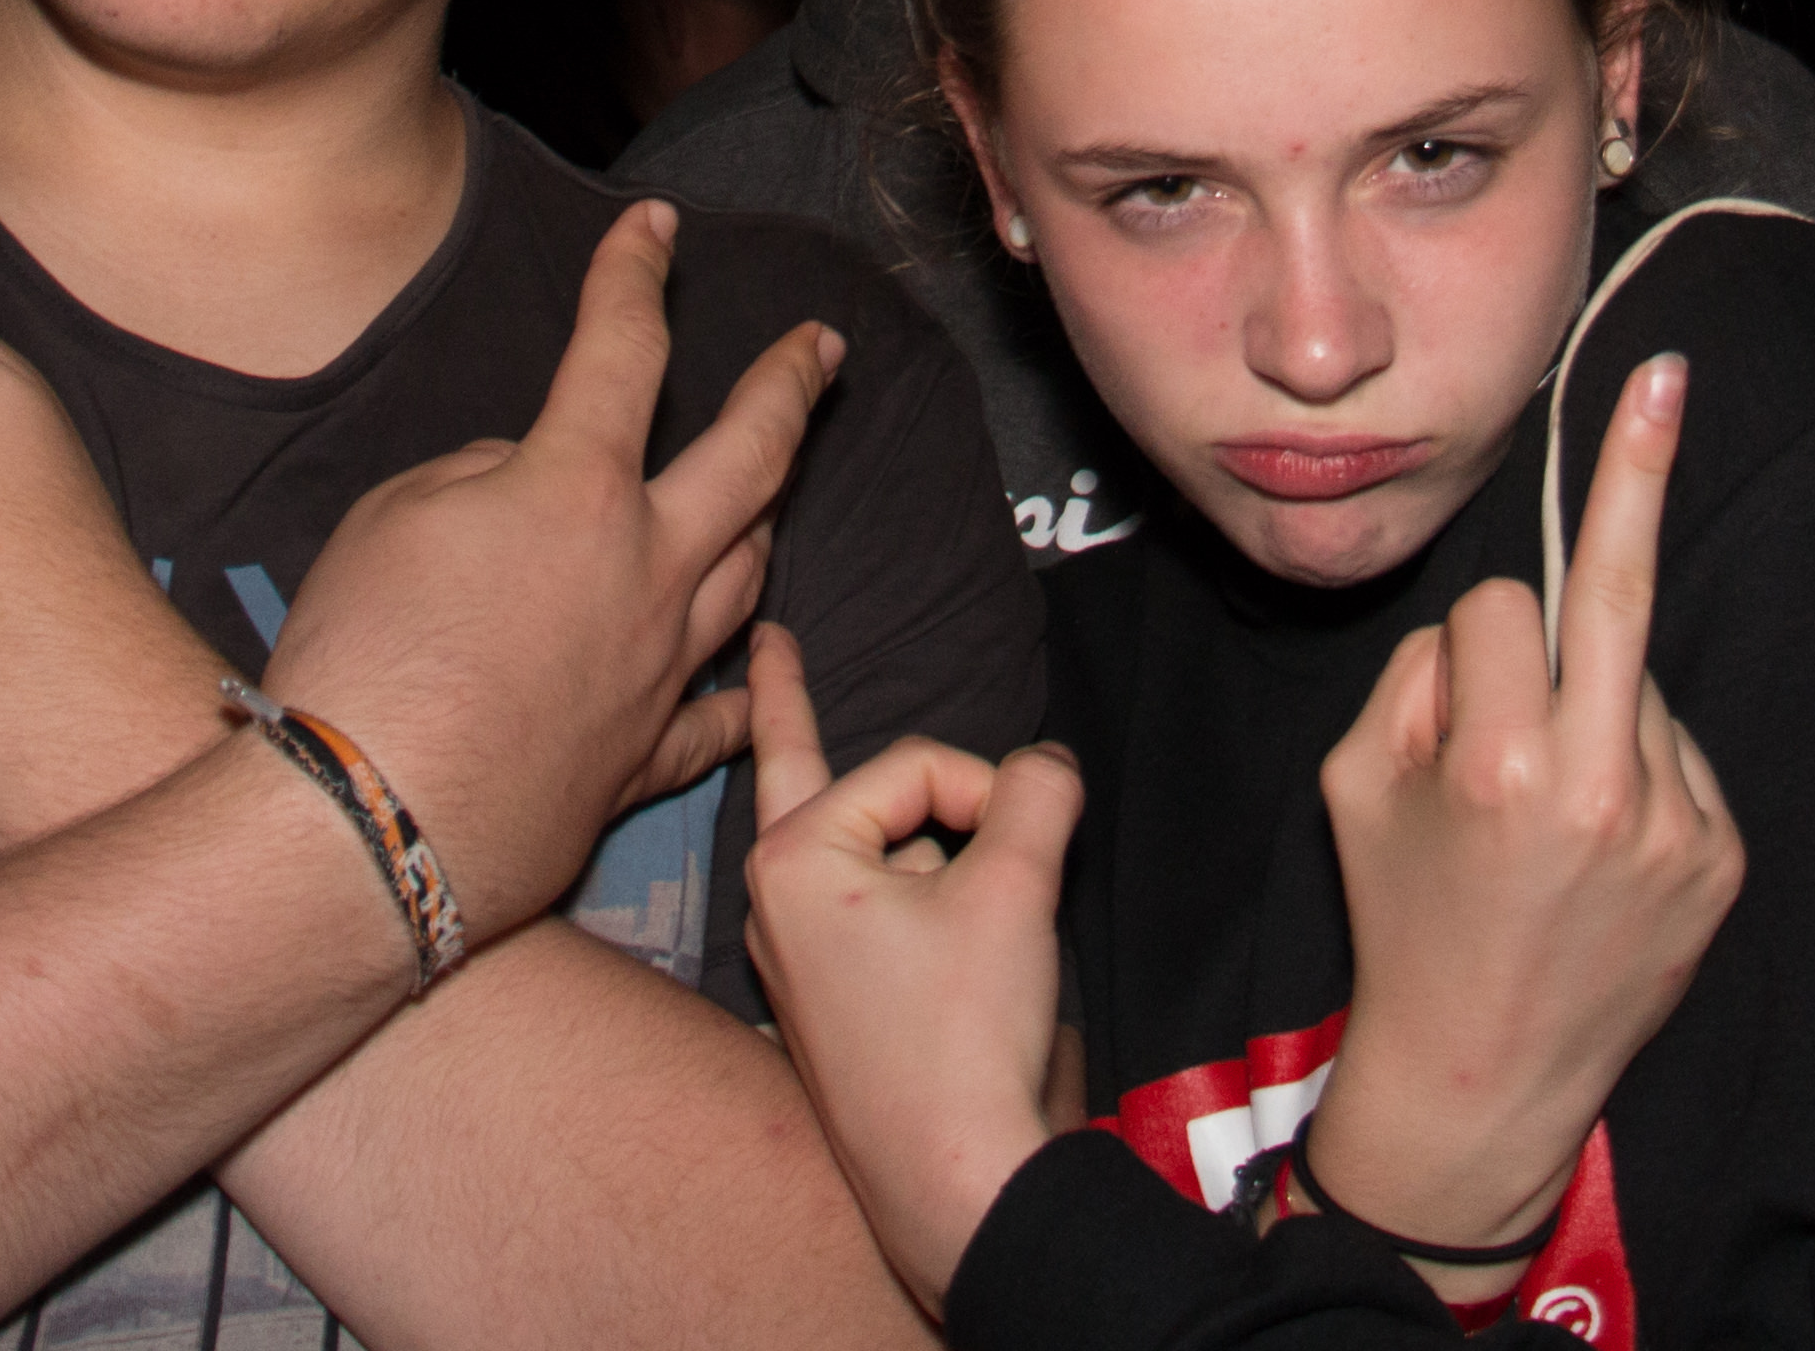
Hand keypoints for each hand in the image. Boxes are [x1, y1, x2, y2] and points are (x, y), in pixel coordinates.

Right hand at [263, 202, 840, 943]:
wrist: (370, 829)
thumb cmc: (365, 660)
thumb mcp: (394, 518)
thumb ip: (481, 478)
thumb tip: (529, 487)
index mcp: (577, 492)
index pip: (621, 351)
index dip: (635, 275)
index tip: (657, 227)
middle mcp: (645, 572)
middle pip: (751, 458)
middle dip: (790, 386)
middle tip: (821, 348)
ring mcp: (659, 670)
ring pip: (749, 578)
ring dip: (766, 521)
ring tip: (775, 493)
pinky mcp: (643, 760)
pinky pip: (718, 718)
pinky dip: (739, 692)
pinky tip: (755, 682)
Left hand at [740, 623, 1078, 1319]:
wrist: (955, 1181)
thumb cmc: (962, 1036)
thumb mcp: (1015, 889)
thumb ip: (1036, 795)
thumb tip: (1047, 763)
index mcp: (794, 856)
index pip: (915, 766)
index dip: (988, 794)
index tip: (1024, 843)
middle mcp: (777, 895)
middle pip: (828, 772)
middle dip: (788, 699)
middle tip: (767, 633)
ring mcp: (798, 948)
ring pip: (876, 845)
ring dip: (924, 842)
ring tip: (951, 877)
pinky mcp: (834, 993)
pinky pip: (867, 900)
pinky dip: (905, 882)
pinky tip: (916, 880)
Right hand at [1309, 353, 1742, 1275]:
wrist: (1482, 1076)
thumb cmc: (1401, 918)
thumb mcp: (1355, 785)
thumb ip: (1420, 681)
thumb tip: (1496, 625)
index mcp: (1500, 764)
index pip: (1503, 610)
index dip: (1470, 644)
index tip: (1459, 690)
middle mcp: (1602, 787)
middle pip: (1619, 591)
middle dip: (1635, 473)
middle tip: (1666, 372)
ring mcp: (1676, 825)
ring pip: (1632, 687)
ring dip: (1591, 714)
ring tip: (1547, 827)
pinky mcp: (1721, 857)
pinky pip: (1671, 756)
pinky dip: (1632, 772)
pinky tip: (1594, 851)